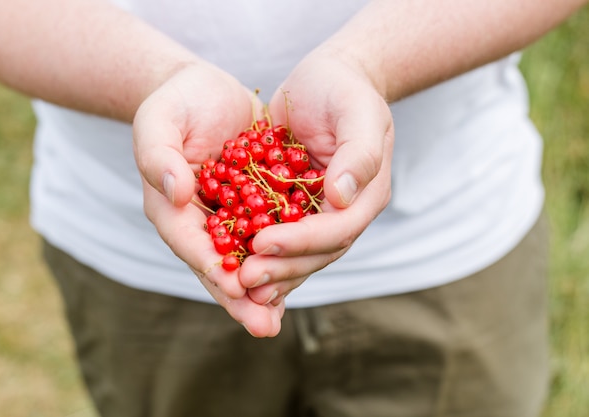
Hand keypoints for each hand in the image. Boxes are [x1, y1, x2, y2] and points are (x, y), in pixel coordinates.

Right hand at [133, 61, 283, 336]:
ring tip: (277, 321)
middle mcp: (198, 221)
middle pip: (216, 265)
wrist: (205, 92)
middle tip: (263, 326)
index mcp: (169, 206)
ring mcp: (226, 218)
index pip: (189, 241)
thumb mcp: (159, 120)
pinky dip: (280, 261)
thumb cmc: (176, 103)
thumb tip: (176, 193)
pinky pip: (267, 240)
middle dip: (240, 297)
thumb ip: (158, 155)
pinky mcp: (251, 208)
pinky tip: (296, 283)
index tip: (234, 287)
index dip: (210, 265)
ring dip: (263, 289)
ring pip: (244, 261)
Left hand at [238, 47, 393, 304]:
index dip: (301, 241)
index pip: (337, 229)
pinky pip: (280, 237)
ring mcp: (320, 213)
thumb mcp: (358, 111)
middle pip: (317, 253)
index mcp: (365, 195)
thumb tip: (340, 197)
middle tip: (245, 279)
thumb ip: (358, 154)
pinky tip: (236, 268)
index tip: (263, 243)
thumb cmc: (345, 89)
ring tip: (239, 286)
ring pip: (299, 254)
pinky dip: (262, 257)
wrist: (329, 79)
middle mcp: (344, 212)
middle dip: (282, 267)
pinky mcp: (295, 208)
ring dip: (271, 272)